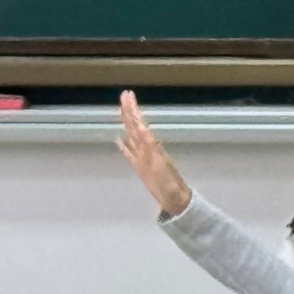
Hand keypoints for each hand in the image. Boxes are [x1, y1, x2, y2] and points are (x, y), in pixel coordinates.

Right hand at [117, 91, 191, 215]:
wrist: (175, 198)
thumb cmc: (169, 185)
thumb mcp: (160, 166)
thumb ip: (151, 150)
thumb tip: (144, 133)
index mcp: (151, 146)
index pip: (139, 124)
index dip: (133, 111)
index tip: (128, 97)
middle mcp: (146, 148)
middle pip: (136, 126)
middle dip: (130, 111)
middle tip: (124, 94)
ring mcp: (143, 157)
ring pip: (132, 135)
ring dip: (127, 123)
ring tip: (122, 110)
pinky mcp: (140, 167)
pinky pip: (129, 154)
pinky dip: (124, 146)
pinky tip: (118, 139)